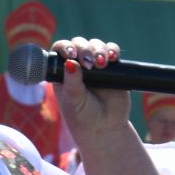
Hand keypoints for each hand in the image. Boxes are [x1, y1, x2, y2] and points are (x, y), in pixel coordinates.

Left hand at [51, 37, 136, 154]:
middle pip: (79, 44)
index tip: (70, 54)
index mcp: (63, 71)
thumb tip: (70, 62)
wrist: (106, 129)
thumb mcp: (74, 102)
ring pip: (96, 45)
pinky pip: (112, 52)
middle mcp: (79, 65)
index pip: (60, 50)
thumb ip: (72, 83)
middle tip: (89, 64)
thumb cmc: (83, 118)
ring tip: (102, 63)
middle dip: (84, 49)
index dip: (65, 47)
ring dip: (99, 49)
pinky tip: (113, 57)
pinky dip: (113, 51)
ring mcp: (96, 65)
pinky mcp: (113, 68)